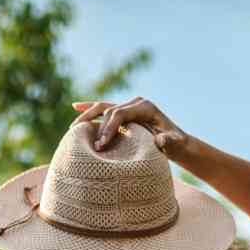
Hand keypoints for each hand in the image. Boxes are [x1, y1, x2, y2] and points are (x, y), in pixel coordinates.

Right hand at [71, 97, 191, 159]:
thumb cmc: (175, 144)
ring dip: (87, 116)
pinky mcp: (123, 112)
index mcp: (145, 107)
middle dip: (99, 128)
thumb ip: (169, 142)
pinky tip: (75, 107)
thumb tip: (159, 140)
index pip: (120, 113)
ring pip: (102, 107)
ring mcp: (128, 106)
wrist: (176, 142)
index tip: (101, 145)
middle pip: (109, 111)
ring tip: (73, 129)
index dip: (108, 128)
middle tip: (93, 147)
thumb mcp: (174, 144)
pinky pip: (103, 109)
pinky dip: (89, 108)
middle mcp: (135, 102)